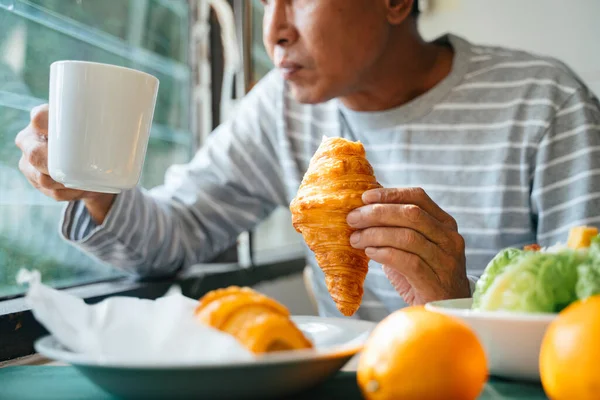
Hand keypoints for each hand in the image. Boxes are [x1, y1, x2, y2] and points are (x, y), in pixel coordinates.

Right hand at [15, 104, 115, 223]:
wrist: (89, 165)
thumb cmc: (95, 140)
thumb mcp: (102, 126)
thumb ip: (115, 119)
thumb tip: (142, 119)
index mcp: (43, 120)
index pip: (40, 117)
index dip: (47, 122)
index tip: (69, 129)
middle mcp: (31, 140)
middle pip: (35, 154)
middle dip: (54, 163)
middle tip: (80, 166)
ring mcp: (31, 163)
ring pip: (44, 178)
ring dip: (66, 184)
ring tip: (87, 182)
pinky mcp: (39, 182)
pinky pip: (53, 193)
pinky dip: (69, 194)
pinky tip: (80, 191)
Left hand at [346, 187, 469, 304]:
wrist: (444, 311)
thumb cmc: (423, 275)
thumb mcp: (412, 247)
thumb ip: (396, 228)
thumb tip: (362, 210)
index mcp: (444, 223)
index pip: (418, 197)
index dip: (390, 194)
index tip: (365, 197)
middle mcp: (449, 238)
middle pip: (411, 214)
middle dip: (377, 213)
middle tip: (352, 218)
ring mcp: (445, 260)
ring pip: (408, 237)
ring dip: (376, 234)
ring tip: (356, 239)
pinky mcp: (435, 282)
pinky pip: (407, 261)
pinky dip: (384, 253)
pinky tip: (369, 253)